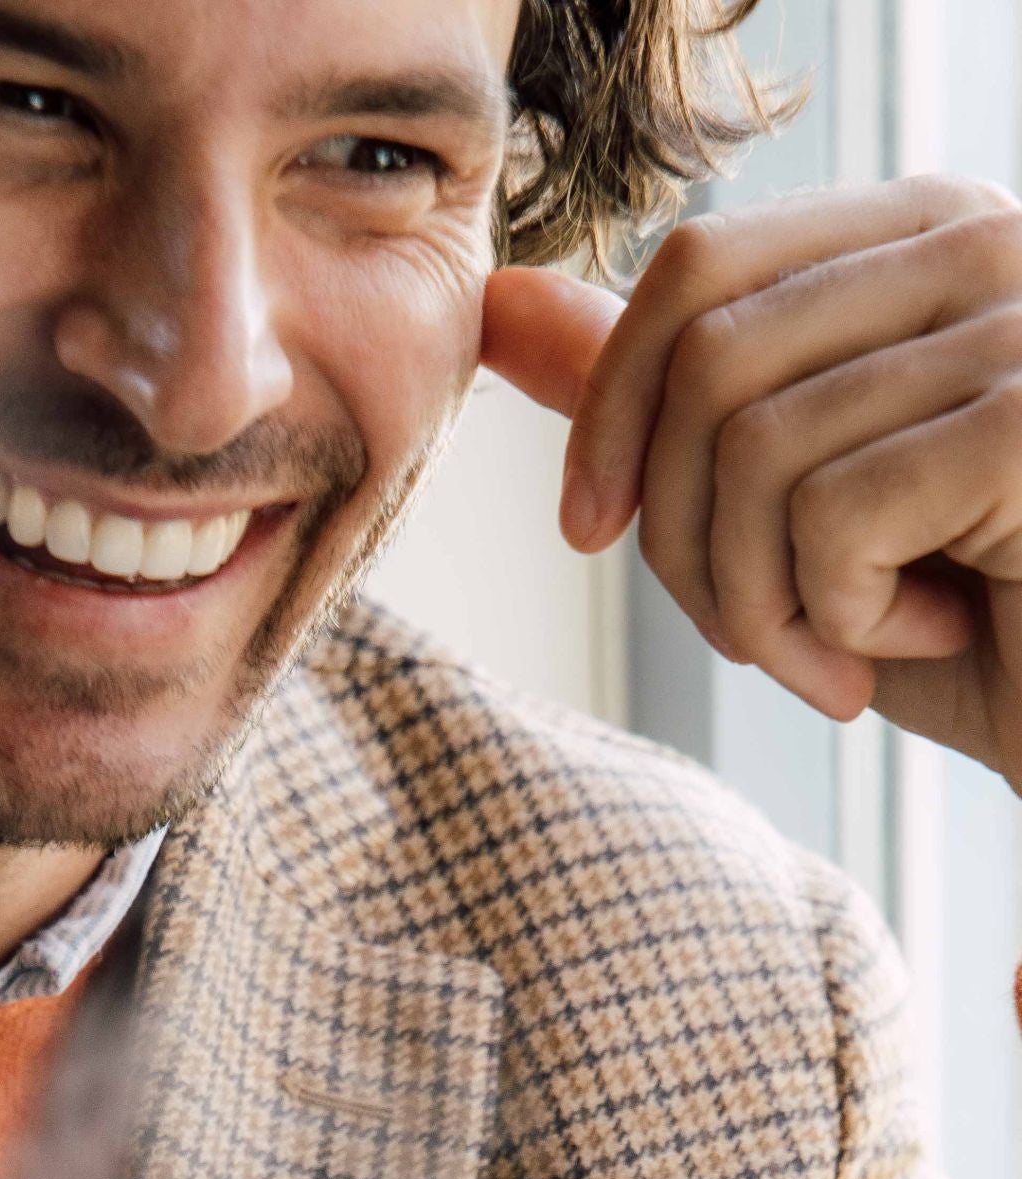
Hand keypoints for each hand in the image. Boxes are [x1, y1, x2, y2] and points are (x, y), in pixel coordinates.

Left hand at [481, 178, 1021, 798]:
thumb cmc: (968, 623)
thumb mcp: (787, 510)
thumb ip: (660, 402)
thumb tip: (498, 307)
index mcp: (919, 236)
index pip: (696, 268)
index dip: (608, 412)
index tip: (592, 531)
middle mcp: (982, 242)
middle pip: (706, 364)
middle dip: (683, 540)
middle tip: (759, 638)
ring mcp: (1018, 321)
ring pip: (753, 452)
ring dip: (764, 603)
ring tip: (847, 652)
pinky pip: (832, 518)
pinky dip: (842, 623)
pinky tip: (929, 637)